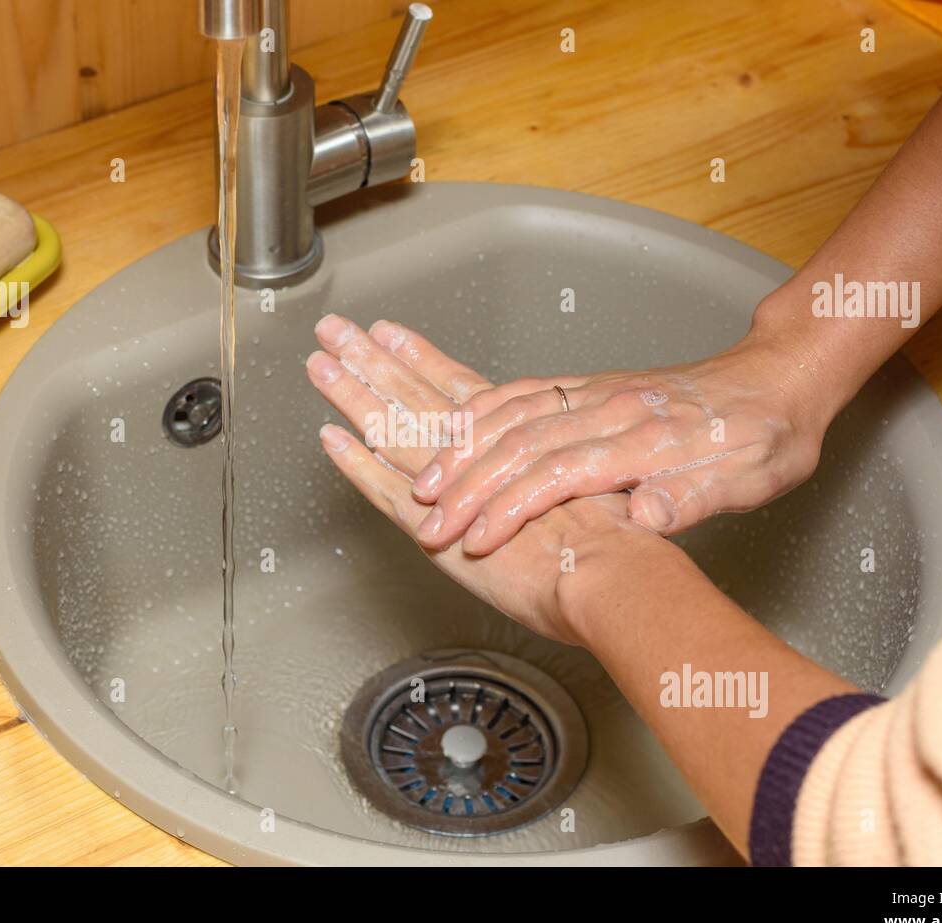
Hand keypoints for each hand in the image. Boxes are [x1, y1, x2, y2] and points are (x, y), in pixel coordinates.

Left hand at [306, 314, 669, 645]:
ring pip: (396, 427)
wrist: (618, 574)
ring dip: (355, 393)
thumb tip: (586, 471)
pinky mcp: (440, 525)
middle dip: (374, 359)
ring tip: (317, 365)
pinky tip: (329, 439)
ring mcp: (458, 487)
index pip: (462, 387)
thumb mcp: (611, 492)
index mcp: (523, 439)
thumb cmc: (624, 545)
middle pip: (419, 394)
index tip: (390, 334)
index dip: (424, 358)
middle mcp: (486, 452)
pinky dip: (357, 463)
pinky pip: (387, 487)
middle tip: (335, 330)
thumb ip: (583, 476)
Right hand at [406, 328, 830, 554]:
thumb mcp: (748, 480)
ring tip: (425, 481)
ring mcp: (598, 391)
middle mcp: (612, 409)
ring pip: (515, 414)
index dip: (510, 508)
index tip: (474, 540)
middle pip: (522, 445)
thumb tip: (645, 521)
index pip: (559, 475)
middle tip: (430, 522)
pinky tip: (458, 426)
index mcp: (646, 440)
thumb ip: (691, 499)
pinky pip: (527, 390)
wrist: (782, 379)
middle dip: (469, 485)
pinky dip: (485, 408)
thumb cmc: (766, 437)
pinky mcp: (593, 384)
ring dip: (465, 448)